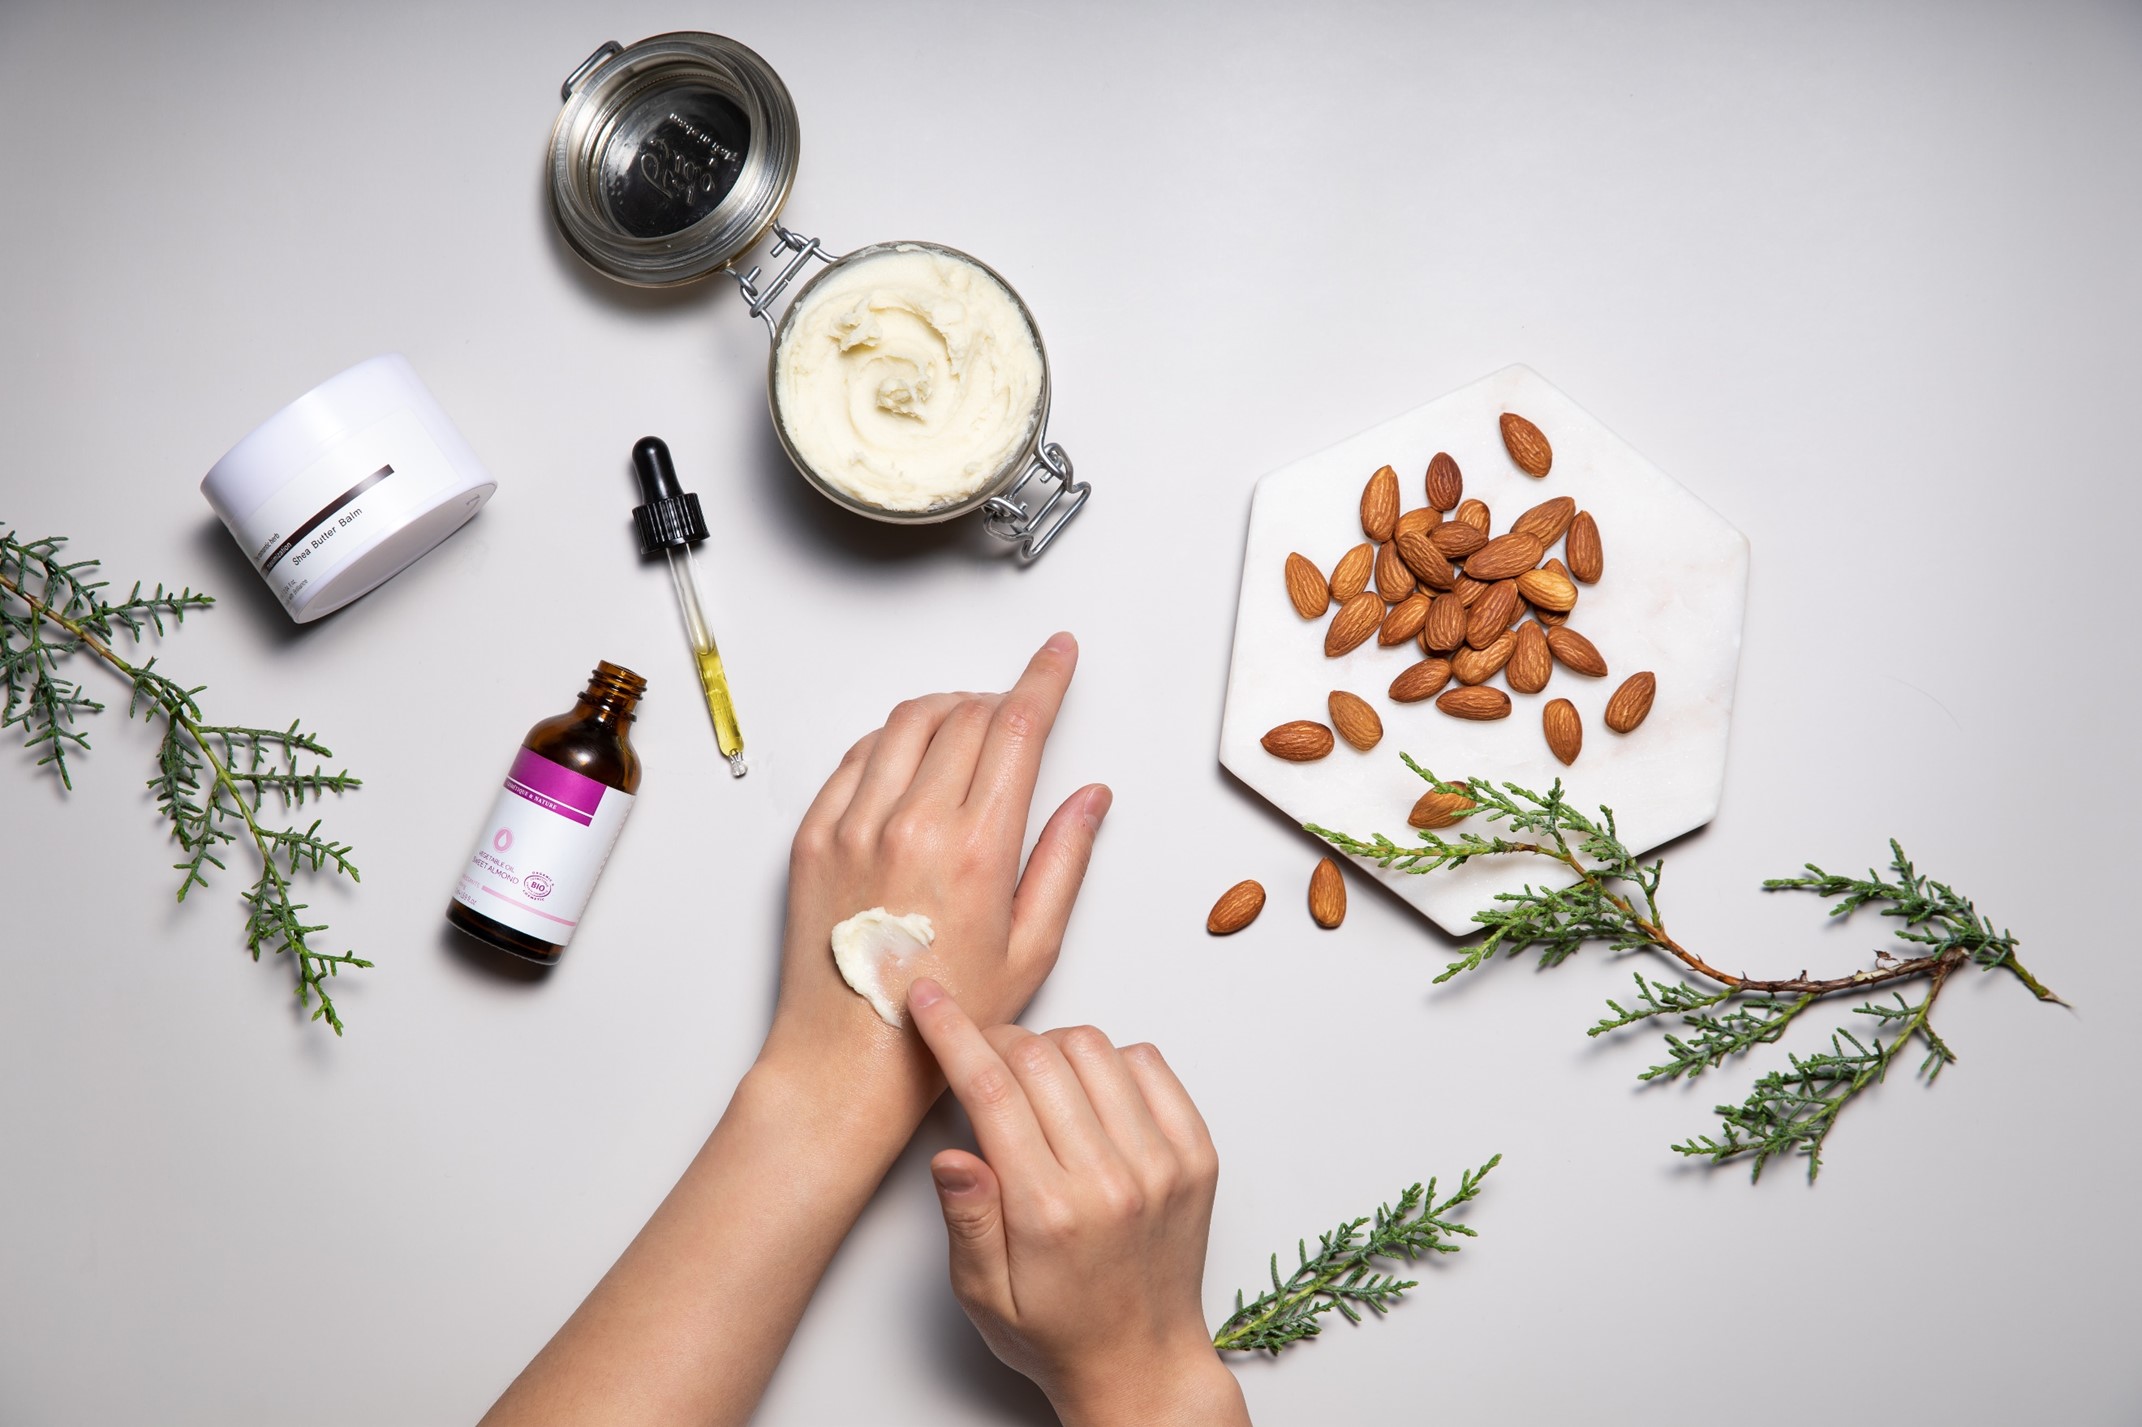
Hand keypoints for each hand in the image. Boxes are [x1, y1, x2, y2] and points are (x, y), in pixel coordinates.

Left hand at [760, 632, 1108, 1115]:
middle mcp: (911, 824)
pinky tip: (909, 761)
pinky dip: (890, 741)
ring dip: (946, 708)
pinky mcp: (814, 836)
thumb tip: (1089, 799)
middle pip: (965, 714)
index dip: (1044, 679)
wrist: (845, 1061)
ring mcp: (854, 825)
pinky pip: (856, 756)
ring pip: (906, 721)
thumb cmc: (940, 1019)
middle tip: (1020, 708)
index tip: (1058, 654)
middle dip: (1002, 696)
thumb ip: (1064, 860)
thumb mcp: (1030, 949)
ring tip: (967, 727)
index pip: (1017, 727)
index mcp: (975, 849)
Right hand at [908, 978, 1250, 1426]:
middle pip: (1043, 1058)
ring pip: (1097, 1049)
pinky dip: (1111, 1060)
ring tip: (1036, 1085)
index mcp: (1050, 1213)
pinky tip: (1090, 1094)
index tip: (930, 997)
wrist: (1143, 1364)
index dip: (954, 1033)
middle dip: (997, 1039)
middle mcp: (1112, 1180)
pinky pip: (1150, 1064)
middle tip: (980, 1056)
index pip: (993, 1091)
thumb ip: (967, 1218)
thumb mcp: (982, 1295)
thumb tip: (950, 1154)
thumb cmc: (1056, 1332)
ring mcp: (1163, 1163)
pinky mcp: (1196, 1155)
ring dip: (1054, 1047)